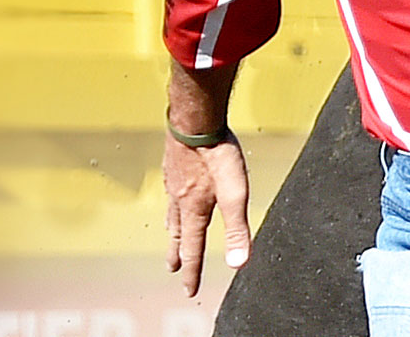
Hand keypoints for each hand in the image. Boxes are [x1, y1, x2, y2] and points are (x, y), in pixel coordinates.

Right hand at [164, 128, 252, 296]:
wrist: (195, 119)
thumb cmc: (217, 155)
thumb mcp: (235, 195)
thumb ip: (237, 229)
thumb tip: (238, 264)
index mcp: (195, 211)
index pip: (194, 250)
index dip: (192, 272)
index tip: (188, 290)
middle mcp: (180, 200)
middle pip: (179, 234)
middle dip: (178, 254)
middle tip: (173, 268)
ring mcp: (174, 181)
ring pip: (172, 213)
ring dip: (173, 231)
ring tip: (172, 237)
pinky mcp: (174, 164)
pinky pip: (170, 192)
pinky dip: (172, 203)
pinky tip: (175, 195)